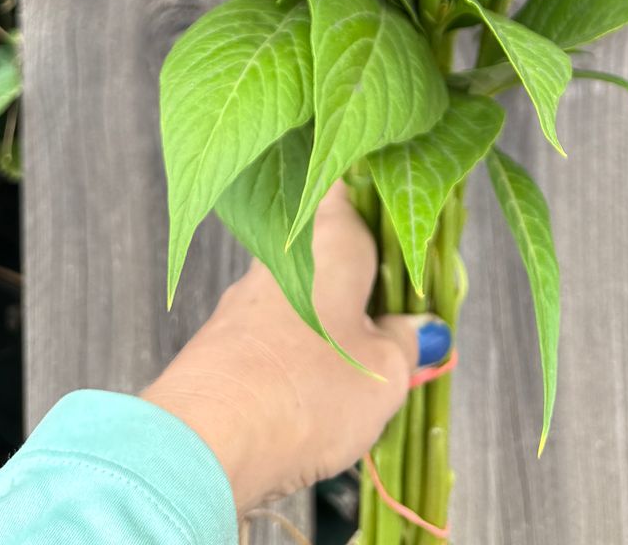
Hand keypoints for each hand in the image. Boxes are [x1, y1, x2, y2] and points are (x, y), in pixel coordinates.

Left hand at [142, 184, 449, 512]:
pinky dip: (295, 356)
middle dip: (361, 281)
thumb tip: (420, 330)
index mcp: (329, 238)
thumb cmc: (307, 390)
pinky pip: (272, 334)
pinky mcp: (222, 340)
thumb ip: (407, 343)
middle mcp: (281, 252)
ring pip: (300, 295)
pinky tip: (312, 395)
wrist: (207, 440)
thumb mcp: (385, 373)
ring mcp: (246, 296)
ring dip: (328, 324)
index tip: (408, 238)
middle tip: (397, 322)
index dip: (380, 205)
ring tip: (359, 372)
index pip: (353, 187)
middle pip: (328, 248)